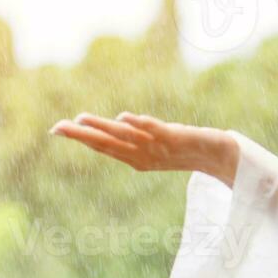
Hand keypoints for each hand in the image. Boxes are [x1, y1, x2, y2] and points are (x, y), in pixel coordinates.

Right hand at [49, 112, 238, 185]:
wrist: (221, 157)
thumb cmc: (189, 152)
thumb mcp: (159, 150)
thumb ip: (139, 141)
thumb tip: (118, 126)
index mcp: (138, 159)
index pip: (104, 147)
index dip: (81, 138)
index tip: (57, 129)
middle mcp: (144, 156)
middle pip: (107, 144)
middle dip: (81, 135)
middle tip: (56, 127)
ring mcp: (158, 147)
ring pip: (125, 137)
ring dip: (102, 128)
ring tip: (81, 119)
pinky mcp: (175, 138)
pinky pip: (153, 131)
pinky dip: (138, 125)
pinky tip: (122, 118)